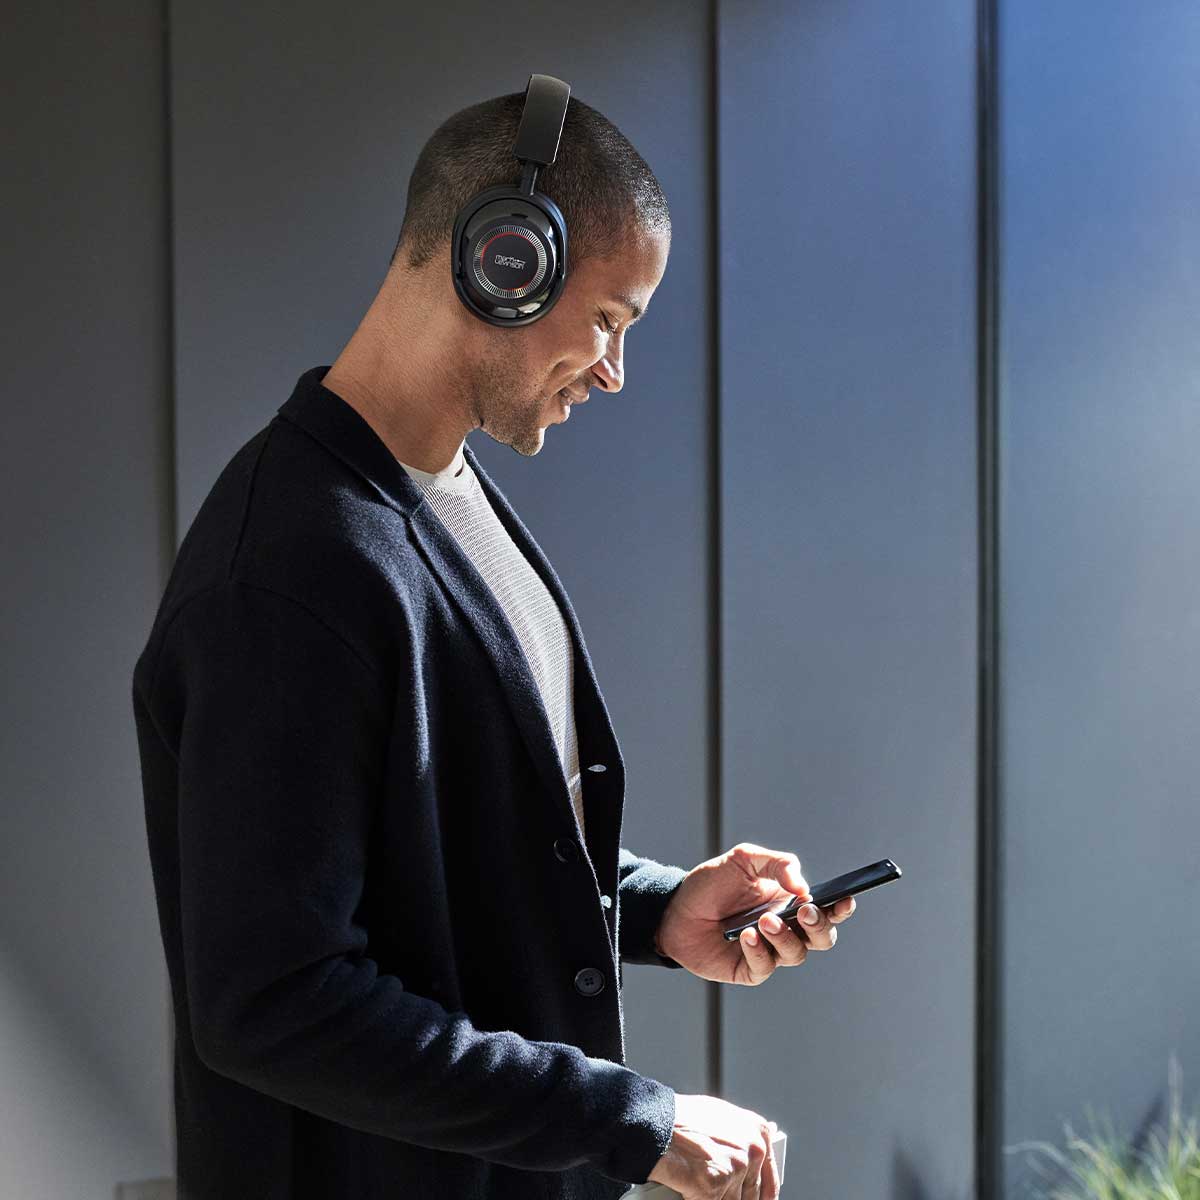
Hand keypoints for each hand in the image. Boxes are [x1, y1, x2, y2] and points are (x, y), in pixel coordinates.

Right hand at [646, 1093, 780, 1198]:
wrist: (658, 1124)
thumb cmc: (683, 1118)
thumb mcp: (721, 1117)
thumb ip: (741, 1137)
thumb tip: (753, 1157)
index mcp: (759, 1132)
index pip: (770, 1181)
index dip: (763, 1197)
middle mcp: (753, 1150)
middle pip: (753, 1196)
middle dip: (736, 1198)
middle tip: (720, 1192)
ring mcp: (736, 1168)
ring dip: (717, 1198)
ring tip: (701, 1185)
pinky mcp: (716, 1186)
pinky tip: (693, 1190)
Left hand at [654, 842, 856, 984]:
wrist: (675, 908)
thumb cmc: (712, 883)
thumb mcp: (745, 860)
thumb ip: (778, 864)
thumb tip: (804, 886)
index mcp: (790, 902)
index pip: (826, 909)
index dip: (840, 907)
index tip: (845, 899)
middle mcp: (786, 929)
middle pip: (822, 937)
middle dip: (819, 925)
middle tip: (803, 910)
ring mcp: (769, 951)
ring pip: (796, 954)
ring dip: (784, 937)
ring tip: (763, 920)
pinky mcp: (749, 969)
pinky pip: (765, 966)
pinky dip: (758, 950)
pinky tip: (745, 935)